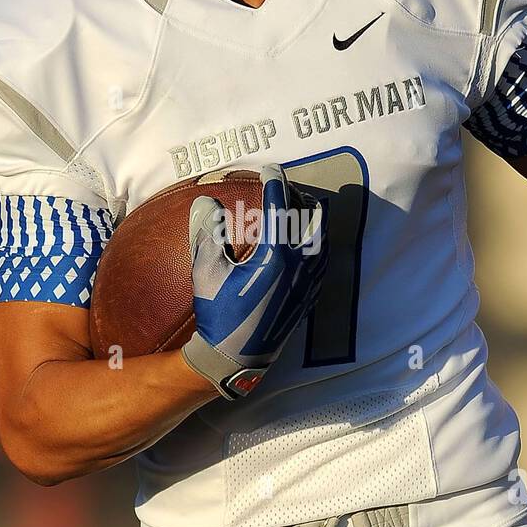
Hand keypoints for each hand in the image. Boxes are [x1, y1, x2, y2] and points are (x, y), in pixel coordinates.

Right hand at [180, 164, 328, 398]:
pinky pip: (322, 259)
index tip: (269, 169)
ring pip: (320, 238)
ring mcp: (309, 282)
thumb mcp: (207, 272)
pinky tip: (304, 242)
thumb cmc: (219, 314)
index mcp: (276, 256)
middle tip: (283, 188)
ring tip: (296, 209)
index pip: (279, 208)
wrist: (236, 357)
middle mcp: (300, 266)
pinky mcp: (311, 295)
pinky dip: (315, 242)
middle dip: (297, 197)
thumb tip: (205, 200)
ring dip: (310, 219)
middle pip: (310, 218)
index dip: (275, 183)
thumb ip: (208, 233)